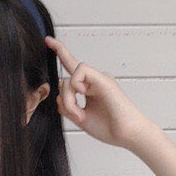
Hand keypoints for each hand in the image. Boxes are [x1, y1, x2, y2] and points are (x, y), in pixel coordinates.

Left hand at [45, 34, 150, 148]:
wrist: (127, 135)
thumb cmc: (109, 128)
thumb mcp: (80, 118)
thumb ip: (68, 106)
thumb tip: (60, 95)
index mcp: (90, 89)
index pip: (71, 69)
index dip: (60, 53)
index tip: (48, 40)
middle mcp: (94, 82)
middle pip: (66, 79)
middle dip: (66, 100)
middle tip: (77, 116)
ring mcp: (99, 79)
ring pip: (70, 78)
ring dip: (69, 99)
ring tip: (81, 114)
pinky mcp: (102, 79)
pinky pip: (79, 72)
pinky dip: (75, 88)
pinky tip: (84, 99)